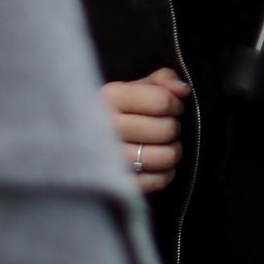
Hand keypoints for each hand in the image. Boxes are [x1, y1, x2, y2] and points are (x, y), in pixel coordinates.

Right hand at [102, 68, 187, 195]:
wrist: (81, 142)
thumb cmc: (116, 113)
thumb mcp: (133, 88)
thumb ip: (161, 80)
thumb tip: (182, 90)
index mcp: (109, 97)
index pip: (162, 101)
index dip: (175, 104)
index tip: (170, 107)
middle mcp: (106, 127)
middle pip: (167, 129)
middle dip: (172, 128)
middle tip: (163, 129)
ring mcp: (110, 159)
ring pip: (167, 156)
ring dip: (171, 151)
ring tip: (161, 147)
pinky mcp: (119, 184)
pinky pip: (159, 180)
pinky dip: (164, 174)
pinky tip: (154, 165)